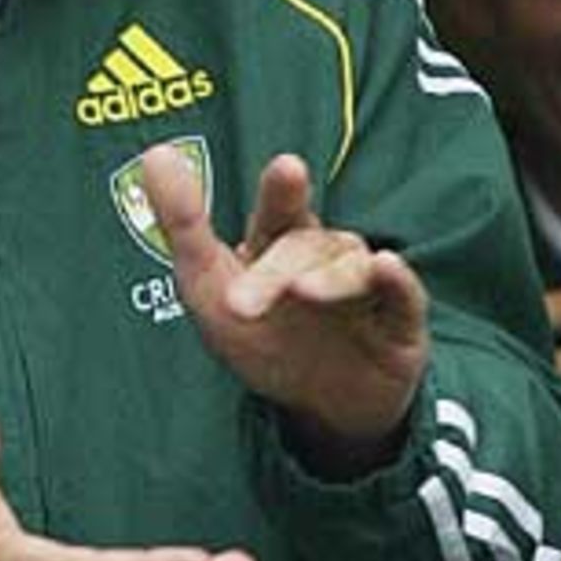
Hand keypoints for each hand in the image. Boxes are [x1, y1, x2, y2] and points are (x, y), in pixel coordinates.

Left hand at [143, 146, 428, 472]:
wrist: (320, 409)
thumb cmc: (262, 335)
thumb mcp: (209, 284)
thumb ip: (184, 223)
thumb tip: (155, 152)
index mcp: (280, 244)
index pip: (280, 213)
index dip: (282, 192)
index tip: (287, 167)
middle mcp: (326, 258)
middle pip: (307, 246)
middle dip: (278, 266)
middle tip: (244, 300)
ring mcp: (366, 288)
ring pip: (352, 268)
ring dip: (329, 278)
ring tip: (304, 292)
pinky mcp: (401, 323)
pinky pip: (405, 296)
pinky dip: (398, 280)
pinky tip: (388, 267)